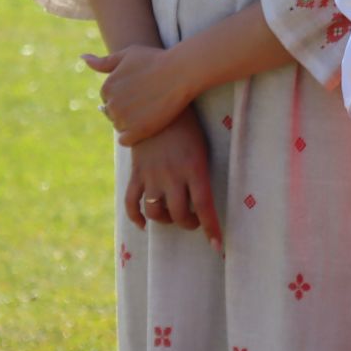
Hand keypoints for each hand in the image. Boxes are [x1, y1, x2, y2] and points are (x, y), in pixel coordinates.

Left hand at [86, 46, 195, 145]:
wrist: (182, 71)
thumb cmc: (156, 60)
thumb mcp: (128, 54)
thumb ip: (104, 61)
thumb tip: (82, 58)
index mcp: (107, 87)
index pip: (109, 99)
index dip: (125, 95)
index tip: (140, 89)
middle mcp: (111, 104)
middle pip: (113, 113)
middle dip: (127, 109)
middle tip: (148, 99)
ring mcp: (124, 119)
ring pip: (120, 126)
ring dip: (132, 122)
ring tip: (150, 109)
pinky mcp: (137, 131)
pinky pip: (125, 140)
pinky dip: (134, 136)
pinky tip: (147, 124)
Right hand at [124, 109, 222, 255]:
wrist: (158, 104)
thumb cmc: (188, 125)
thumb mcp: (201, 147)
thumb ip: (200, 172)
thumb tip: (203, 198)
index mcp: (195, 168)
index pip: (205, 206)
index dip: (211, 228)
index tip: (218, 247)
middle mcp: (173, 176)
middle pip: (181, 214)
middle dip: (189, 223)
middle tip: (194, 220)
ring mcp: (152, 175)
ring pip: (157, 213)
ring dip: (166, 221)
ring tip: (174, 217)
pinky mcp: (136, 172)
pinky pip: (132, 202)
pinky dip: (136, 217)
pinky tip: (143, 223)